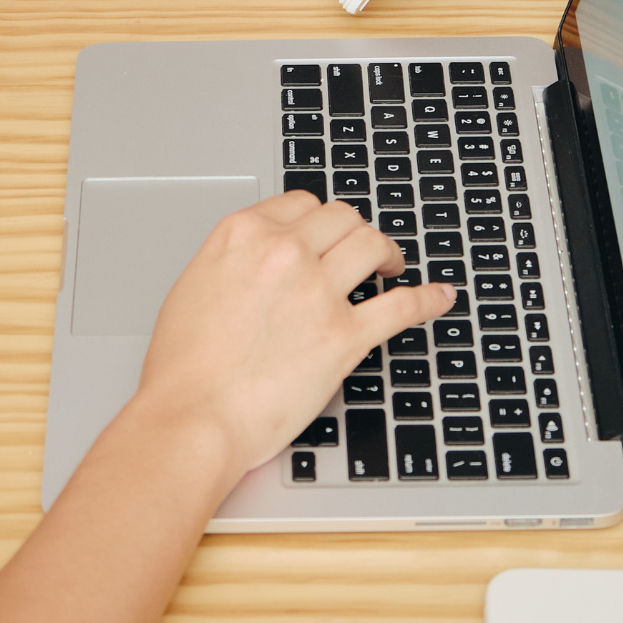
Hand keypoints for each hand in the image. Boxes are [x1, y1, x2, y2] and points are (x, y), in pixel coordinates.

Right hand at [126, 192, 453, 479]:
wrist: (193, 418)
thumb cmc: (183, 370)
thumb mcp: (193, 289)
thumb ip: (231, 264)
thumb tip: (254, 265)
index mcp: (242, 236)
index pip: (300, 204)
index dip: (320, 219)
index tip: (327, 232)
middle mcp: (283, 254)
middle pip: (342, 218)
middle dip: (355, 231)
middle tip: (361, 249)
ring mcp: (317, 292)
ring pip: (372, 245)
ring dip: (388, 253)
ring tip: (391, 267)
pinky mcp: (345, 337)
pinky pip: (401, 306)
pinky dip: (426, 299)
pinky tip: (438, 297)